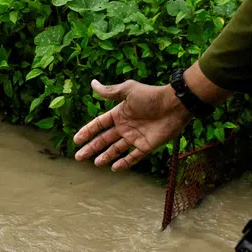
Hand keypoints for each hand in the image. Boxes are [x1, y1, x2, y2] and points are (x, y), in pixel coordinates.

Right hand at [73, 79, 189, 170]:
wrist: (174, 105)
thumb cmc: (151, 96)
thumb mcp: (128, 91)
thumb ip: (109, 91)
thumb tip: (92, 83)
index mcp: (119, 114)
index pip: (99, 125)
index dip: (87, 132)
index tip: (76, 140)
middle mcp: (125, 127)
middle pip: (104, 139)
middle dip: (91, 148)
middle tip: (78, 157)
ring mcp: (135, 137)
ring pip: (116, 150)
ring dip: (105, 156)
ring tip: (96, 163)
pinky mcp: (147, 146)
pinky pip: (134, 157)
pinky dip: (125, 163)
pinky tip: (114, 168)